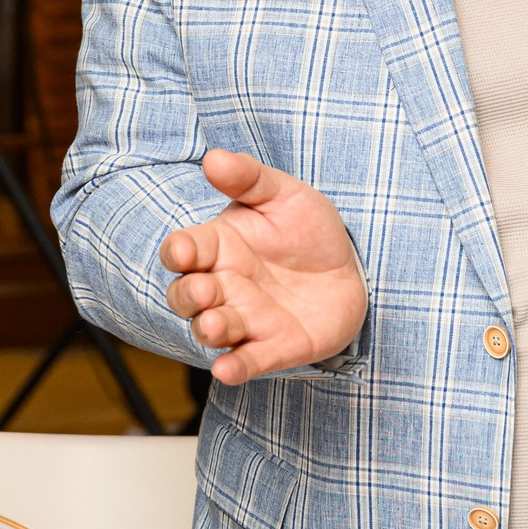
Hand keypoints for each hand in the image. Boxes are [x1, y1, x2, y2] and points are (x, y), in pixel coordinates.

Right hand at [160, 148, 367, 384]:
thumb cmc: (307, 230)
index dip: (177, 252)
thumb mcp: (283, 195)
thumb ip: (249, 179)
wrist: (350, 268)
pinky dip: (235, 367)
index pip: (183, 250)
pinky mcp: (273, 346)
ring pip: (212, 330)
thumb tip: (214, 158)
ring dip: (209, 330)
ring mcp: (246, 319)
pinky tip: (227, 370)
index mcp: (218, 246)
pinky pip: (247, 360)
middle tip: (203, 291)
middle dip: (188, 297)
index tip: (182, 252)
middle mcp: (223, 286)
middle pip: (186, 296)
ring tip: (216, 326)